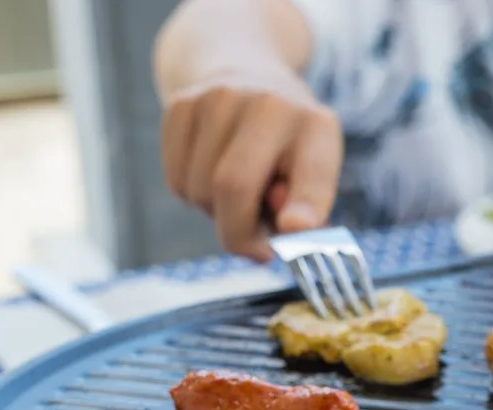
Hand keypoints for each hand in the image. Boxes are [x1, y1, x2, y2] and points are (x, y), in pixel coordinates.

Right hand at [160, 67, 342, 259]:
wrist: (247, 76)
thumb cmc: (288, 148)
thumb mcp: (312, 173)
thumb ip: (305, 208)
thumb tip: (288, 226)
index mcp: (316, 127)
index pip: (312, 173)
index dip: (304, 205)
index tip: (294, 227)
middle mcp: (269, 104)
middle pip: (234, 187)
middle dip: (240, 235)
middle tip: (256, 249)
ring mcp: (220, 98)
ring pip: (200, 192)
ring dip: (216, 213)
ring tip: (239, 193)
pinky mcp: (181, 104)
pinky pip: (176, 181)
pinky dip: (192, 196)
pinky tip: (212, 174)